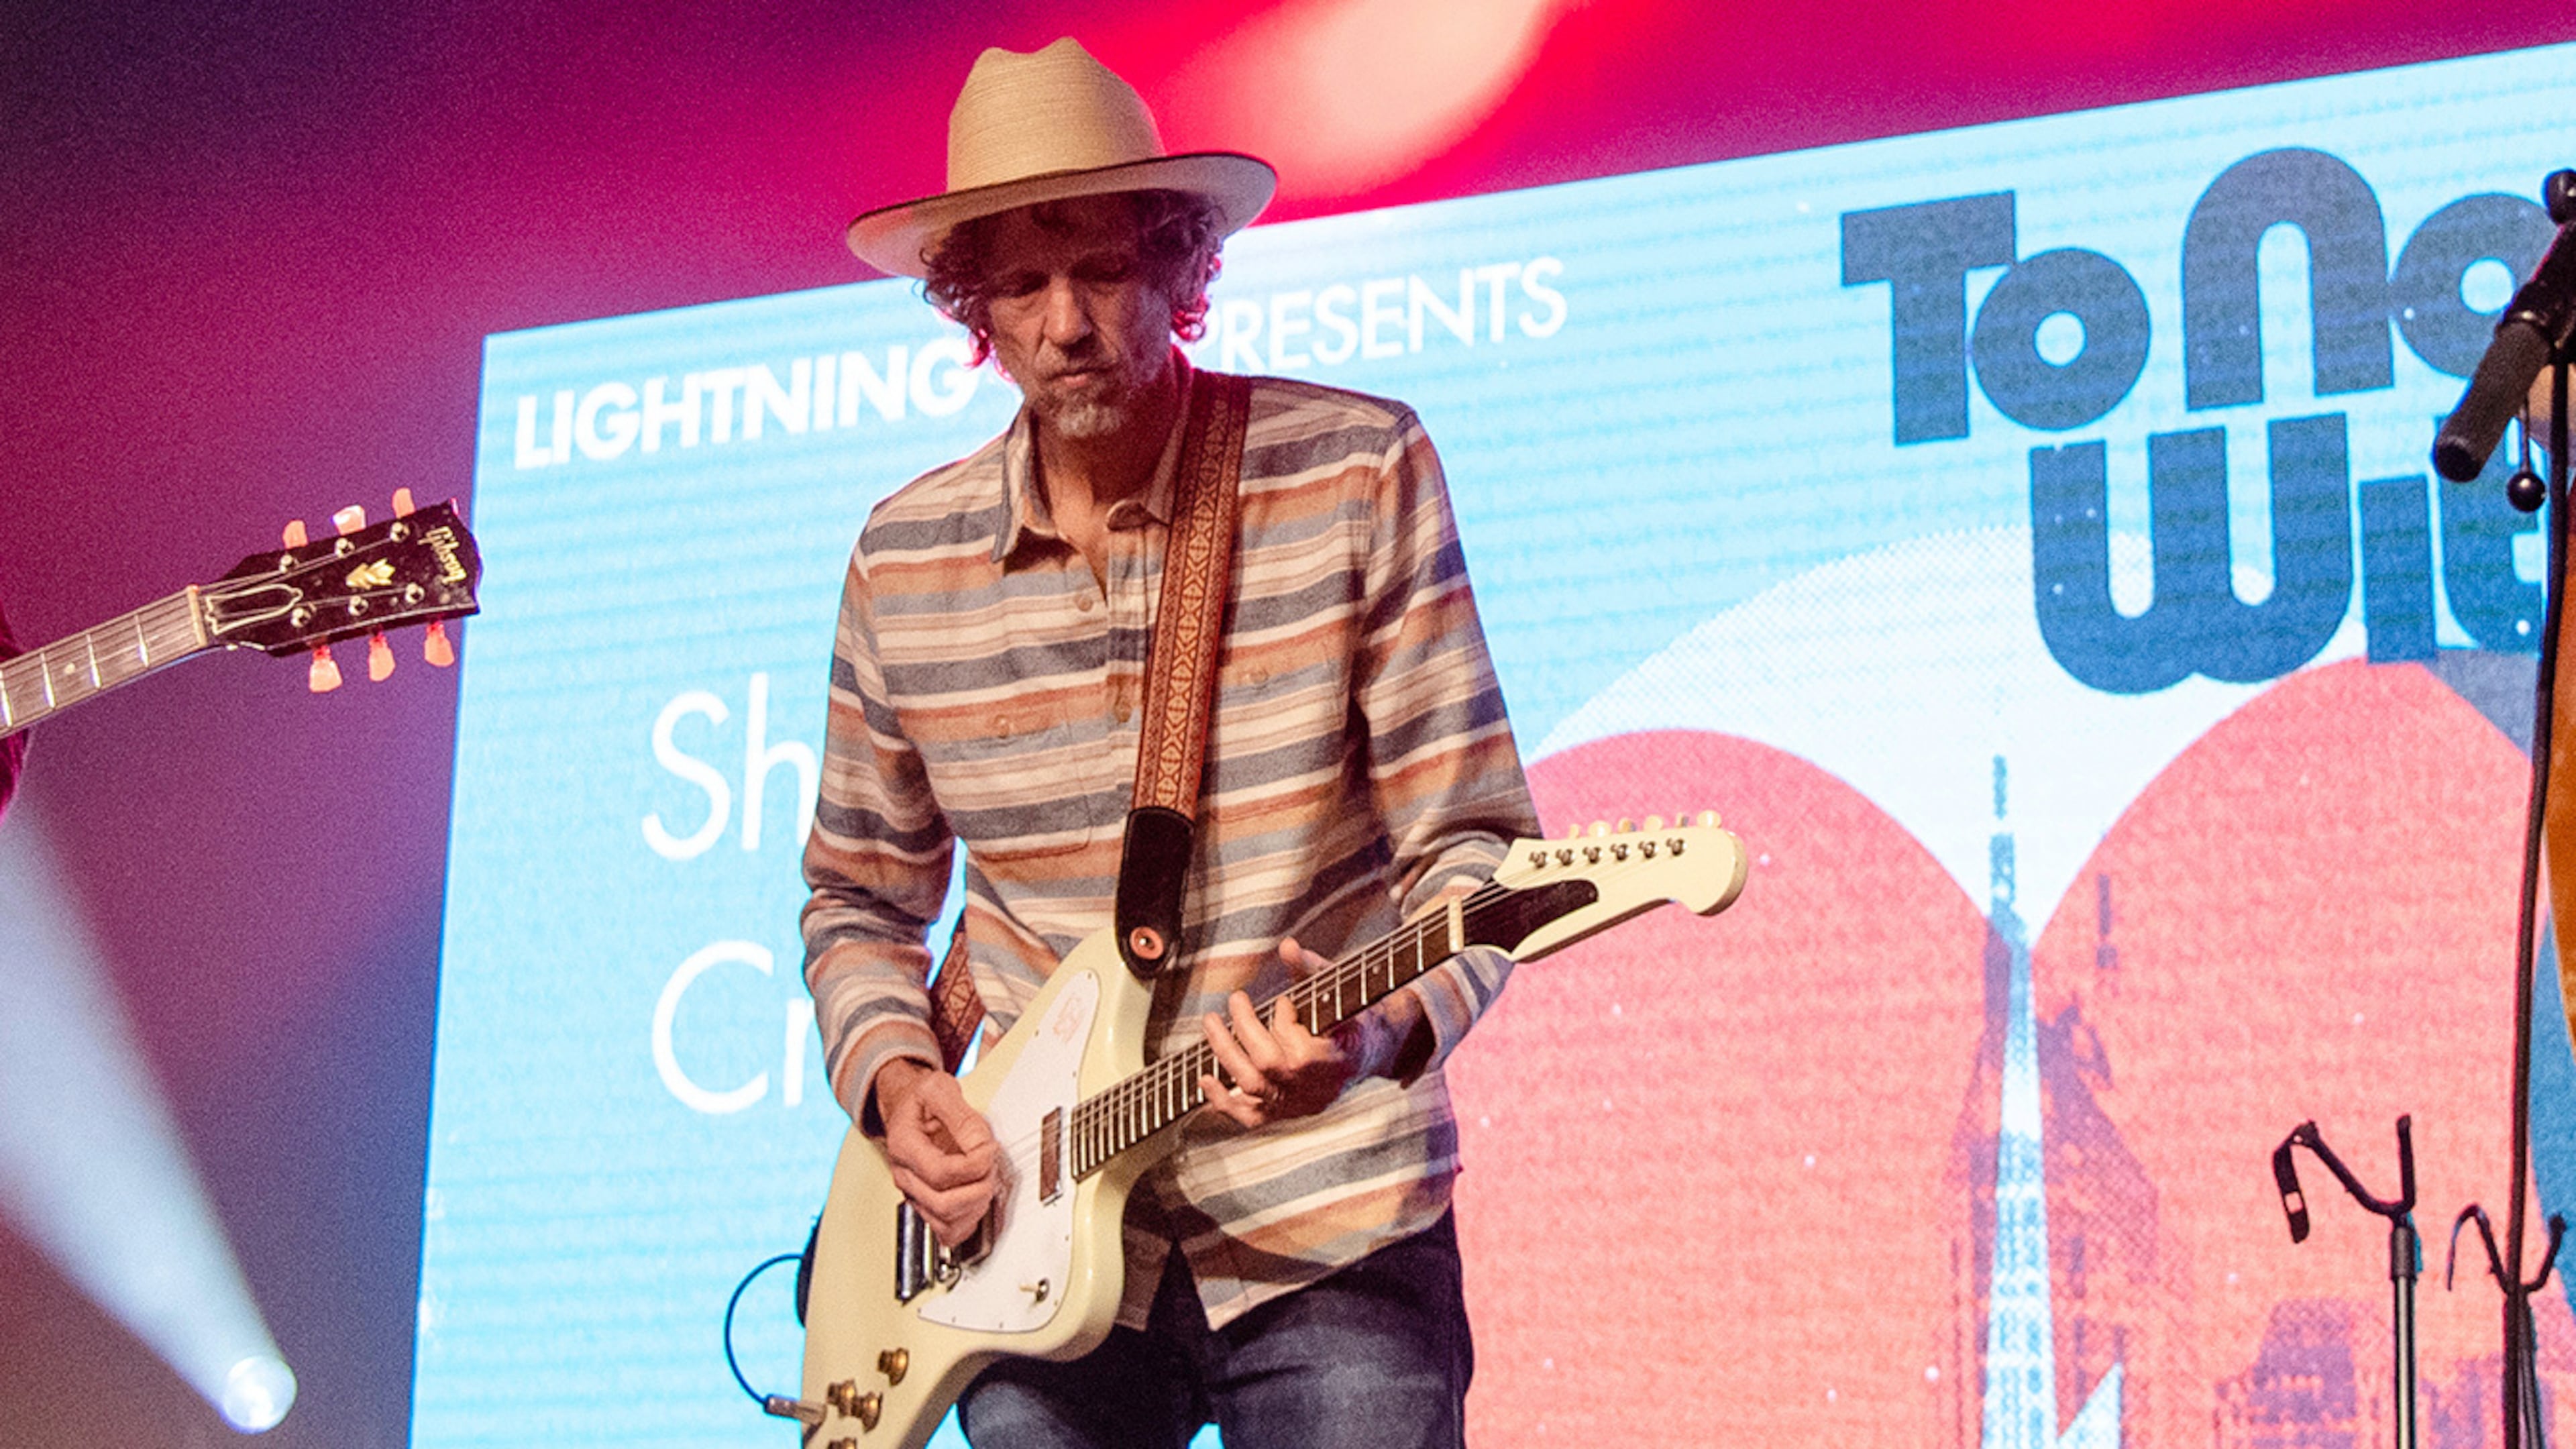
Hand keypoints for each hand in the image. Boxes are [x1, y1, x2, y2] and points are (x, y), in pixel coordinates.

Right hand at [873, 1059, 999, 1246]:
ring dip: (977, 1205)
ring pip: (947, 1223)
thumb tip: (981, 1146)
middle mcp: (905, 1176)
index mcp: (904, 1146)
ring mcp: (915, 1194)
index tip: (988, 1149)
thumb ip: (962, 1116)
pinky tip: (978, 1198)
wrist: (907, 1106)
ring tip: (985, 1178)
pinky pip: (947, 1232)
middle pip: (944, 1204)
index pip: (940, 1173)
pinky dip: (969, 1222)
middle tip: (990, 1166)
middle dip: (978, 1188)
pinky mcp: (926, 1205)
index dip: (973, 1166)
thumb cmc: (921, 1100)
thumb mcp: (939, 1089)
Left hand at [1198, 937, 1378, 1129]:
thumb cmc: (1355, 1017)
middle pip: (1267, 1066)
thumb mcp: (1341, 990)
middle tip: (1236, 999)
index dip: (1284, 1020)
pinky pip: (1249, 1116)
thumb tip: (1287, 946)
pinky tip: (1204, 1079)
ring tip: (1211, 1022)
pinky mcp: (1282, 1112)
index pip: (1298, 1051)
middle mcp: (1315, 1090)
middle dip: (1244, 1028)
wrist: (1369, 1053)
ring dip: (1224, 1052)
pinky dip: (1222, 1100)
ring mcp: (1297, 1104)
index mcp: (1337, 1063)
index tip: (1284, 1001)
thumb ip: (1312, 970)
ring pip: (1252, 1087)